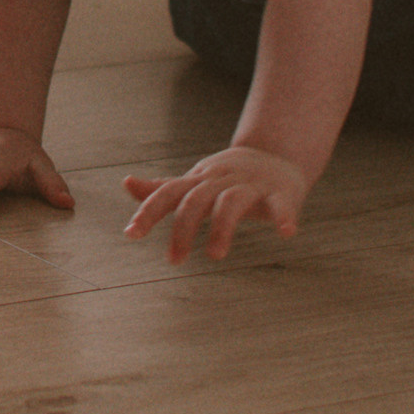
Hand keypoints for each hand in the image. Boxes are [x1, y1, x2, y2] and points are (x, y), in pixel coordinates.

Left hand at [121, 146, 308, 263]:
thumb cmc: (226, 177)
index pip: (167, 194)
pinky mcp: (280, 192)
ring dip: (221, 228)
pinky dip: (283, 216)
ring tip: (215, 255)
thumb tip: (126, 183)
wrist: (273, 153)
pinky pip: (281, 203)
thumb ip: (162, 189)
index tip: (130, 234)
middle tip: (174, 260)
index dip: (148, 212)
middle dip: (182, 229)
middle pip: (196, 200)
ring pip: (231, 203)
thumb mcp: (193, 182)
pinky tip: (287, 233)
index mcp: (198, 181)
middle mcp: (220, 181)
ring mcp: (250, 185)